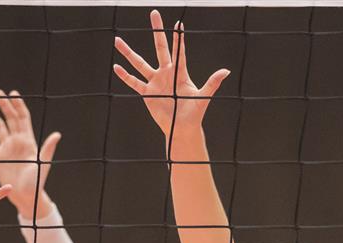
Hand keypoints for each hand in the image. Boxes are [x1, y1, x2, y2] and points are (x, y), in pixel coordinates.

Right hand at [0, 89, 60, 220]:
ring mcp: (6, 148)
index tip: (12, 94)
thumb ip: (47, 149)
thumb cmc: (36, 182)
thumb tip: (57, 135)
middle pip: (9, 119)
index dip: (18, 105)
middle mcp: (17, 141)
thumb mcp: (42, 164)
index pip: (22, 118)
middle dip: (3, 105)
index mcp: (28, 141)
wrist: (25, 197)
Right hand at [113, 9, 229, 140]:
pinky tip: (116, 67)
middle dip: (157, 31)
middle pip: (160, 47)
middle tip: (154, 14)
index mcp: (180, 72)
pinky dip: (125, 76)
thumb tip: (226, 71)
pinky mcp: (147, 93)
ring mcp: (155, 82)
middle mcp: (166, 73)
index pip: (179, 51)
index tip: (178, 23)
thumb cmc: (194, 113)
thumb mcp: (203, 97)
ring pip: (140, 63)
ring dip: (129, 53)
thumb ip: (213, 83)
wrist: (182, 128)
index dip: (179, 38)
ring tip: (118, 41)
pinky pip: (134, 82)